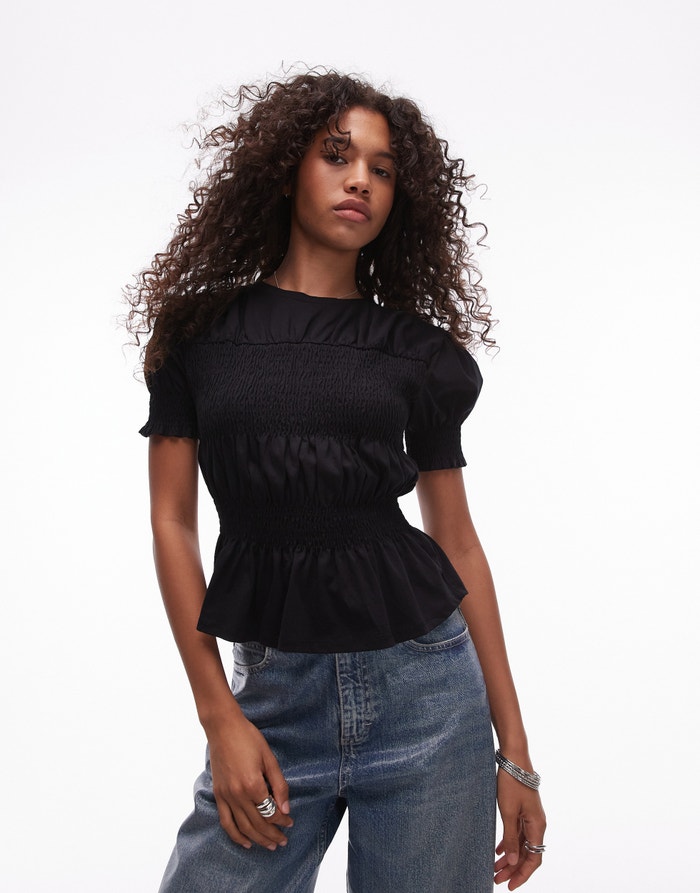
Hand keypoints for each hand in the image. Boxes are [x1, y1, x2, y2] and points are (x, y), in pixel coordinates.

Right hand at [206, 713, 293, 850]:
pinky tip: (246, 842)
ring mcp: (226, 796)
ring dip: (258, 839)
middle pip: (258, 824)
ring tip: (270, 845)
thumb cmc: (248, 738)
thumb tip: (285, 809)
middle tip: (283, 841)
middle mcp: (238, 794)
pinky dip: (235, 835)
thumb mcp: (269, 758)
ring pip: (243, 827)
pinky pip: (226, 822)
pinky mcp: (218, 795)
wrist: (223, 728)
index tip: (290, 822)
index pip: (271, 812)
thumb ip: (278, 785)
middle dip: (273, 834)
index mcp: (253, 785)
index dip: (282, 820)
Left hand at [494, 768, 546, 888]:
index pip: (534, 859)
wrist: (514, 757)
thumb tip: (513, 862)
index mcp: (537, 826)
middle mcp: (537, 823)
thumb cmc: (512, 782)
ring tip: (494, 867)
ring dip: (509, 857)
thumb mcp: (508, 812)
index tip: (509, 886)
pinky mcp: (523, 809)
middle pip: (527, 854)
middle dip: (513, 869)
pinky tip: (498, 849)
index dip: (522, 875)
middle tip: (496, 879)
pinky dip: (509, 843)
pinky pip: (518, 832)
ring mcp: (530, 816)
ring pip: (521, 844)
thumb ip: (511, 838)